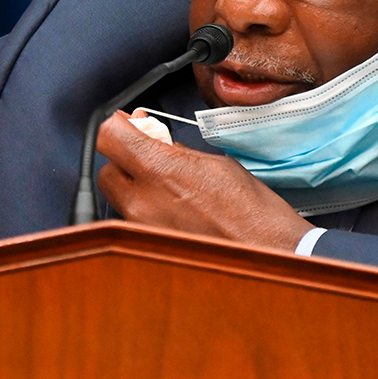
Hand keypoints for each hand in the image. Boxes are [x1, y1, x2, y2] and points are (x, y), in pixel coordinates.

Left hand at [95, 112, 311, 249]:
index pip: (109, 137)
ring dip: (135, 187)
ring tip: (169, 188)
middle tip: (148, 157)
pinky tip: (174, 209)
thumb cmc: (253, 210)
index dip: (116, 127)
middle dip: (124, 161)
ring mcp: (142, 228)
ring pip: (119, 198)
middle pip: (107, 170)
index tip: (126, 125)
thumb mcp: (214, 164)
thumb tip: (152, 138)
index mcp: (161, 170)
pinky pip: (134, 221)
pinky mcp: (149, 246)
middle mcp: (143, 201)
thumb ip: (173, 150)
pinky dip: (147, 210)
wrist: (271, 253)